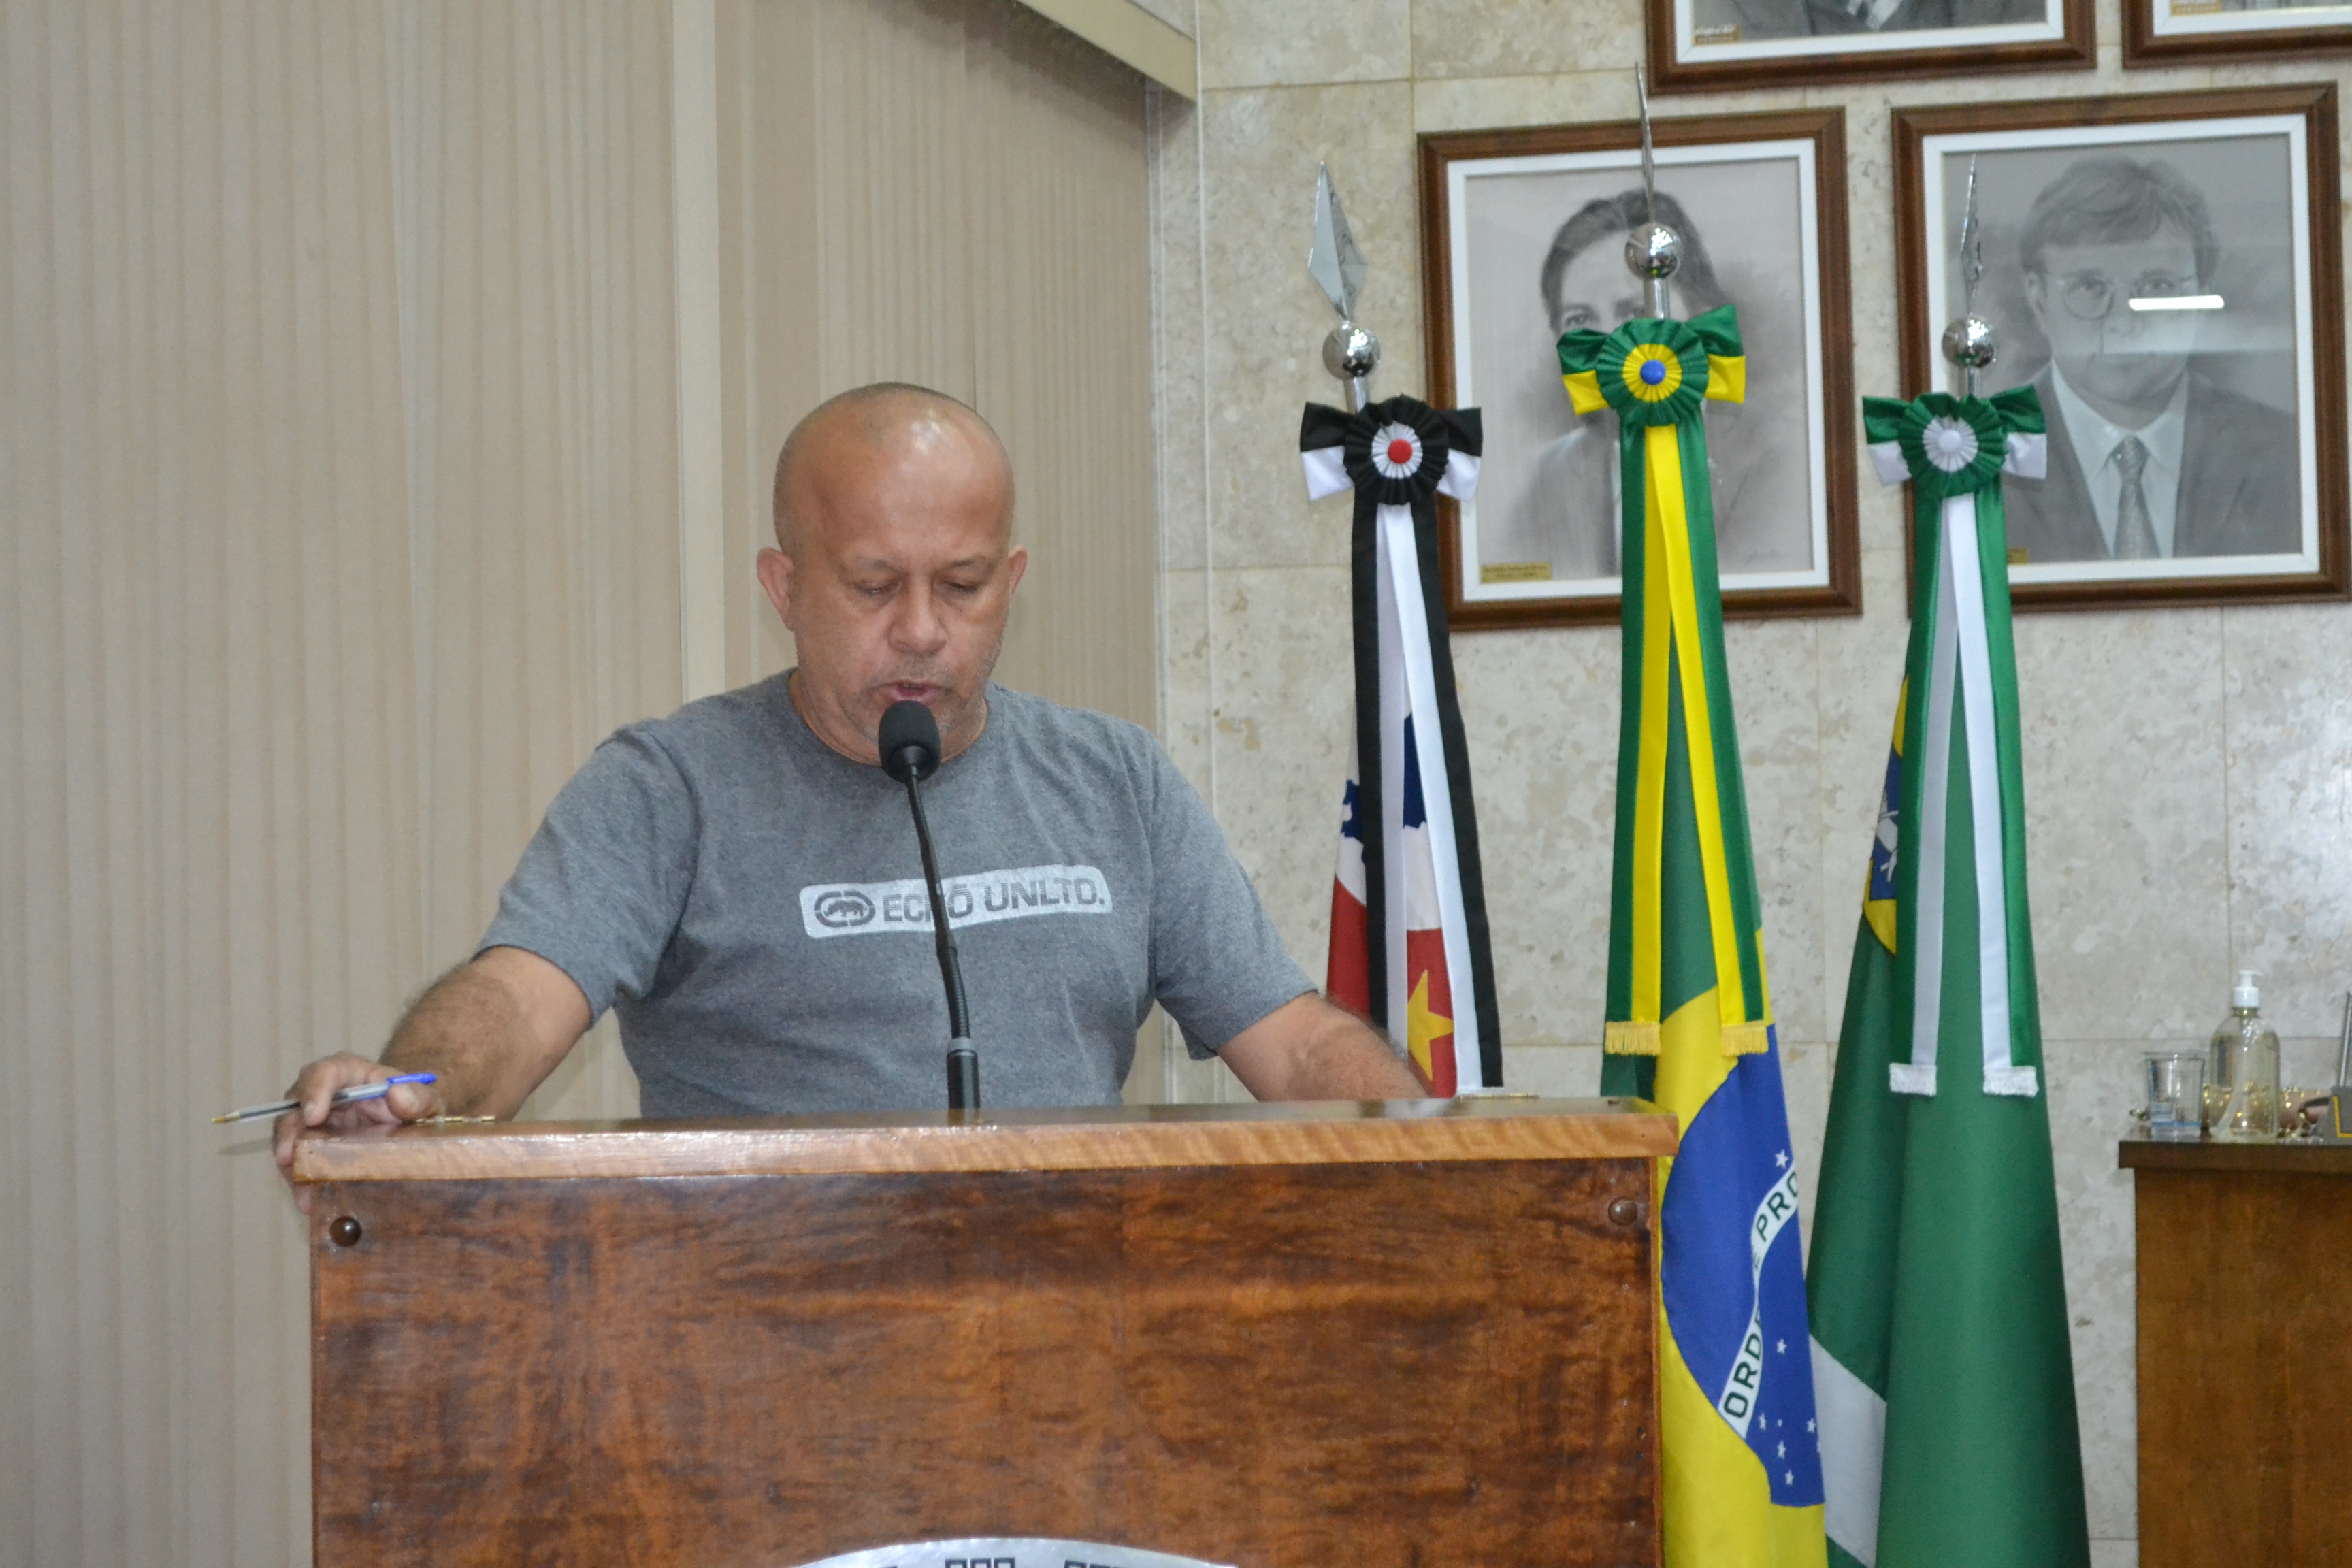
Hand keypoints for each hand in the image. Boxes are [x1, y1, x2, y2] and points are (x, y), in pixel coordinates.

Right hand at [273, 1053, 445, 1212]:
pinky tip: (308, 1203)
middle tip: (286, 1157)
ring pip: (289, 1137)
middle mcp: (323, 1095)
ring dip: (291, 1164)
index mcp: (349, 1073)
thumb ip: (417, 1097)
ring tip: (301, 1192)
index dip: (314, 1091)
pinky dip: (301, 1182)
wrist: (410, 1129)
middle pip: (294, 1106)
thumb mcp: (424, 1102)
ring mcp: (312, 1122)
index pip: (325, 1072)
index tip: (313, 1116)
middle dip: (288, 1131)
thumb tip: (397, 1094)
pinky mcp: (310, 1148)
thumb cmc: (413, 1108)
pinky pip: (297, 1163)